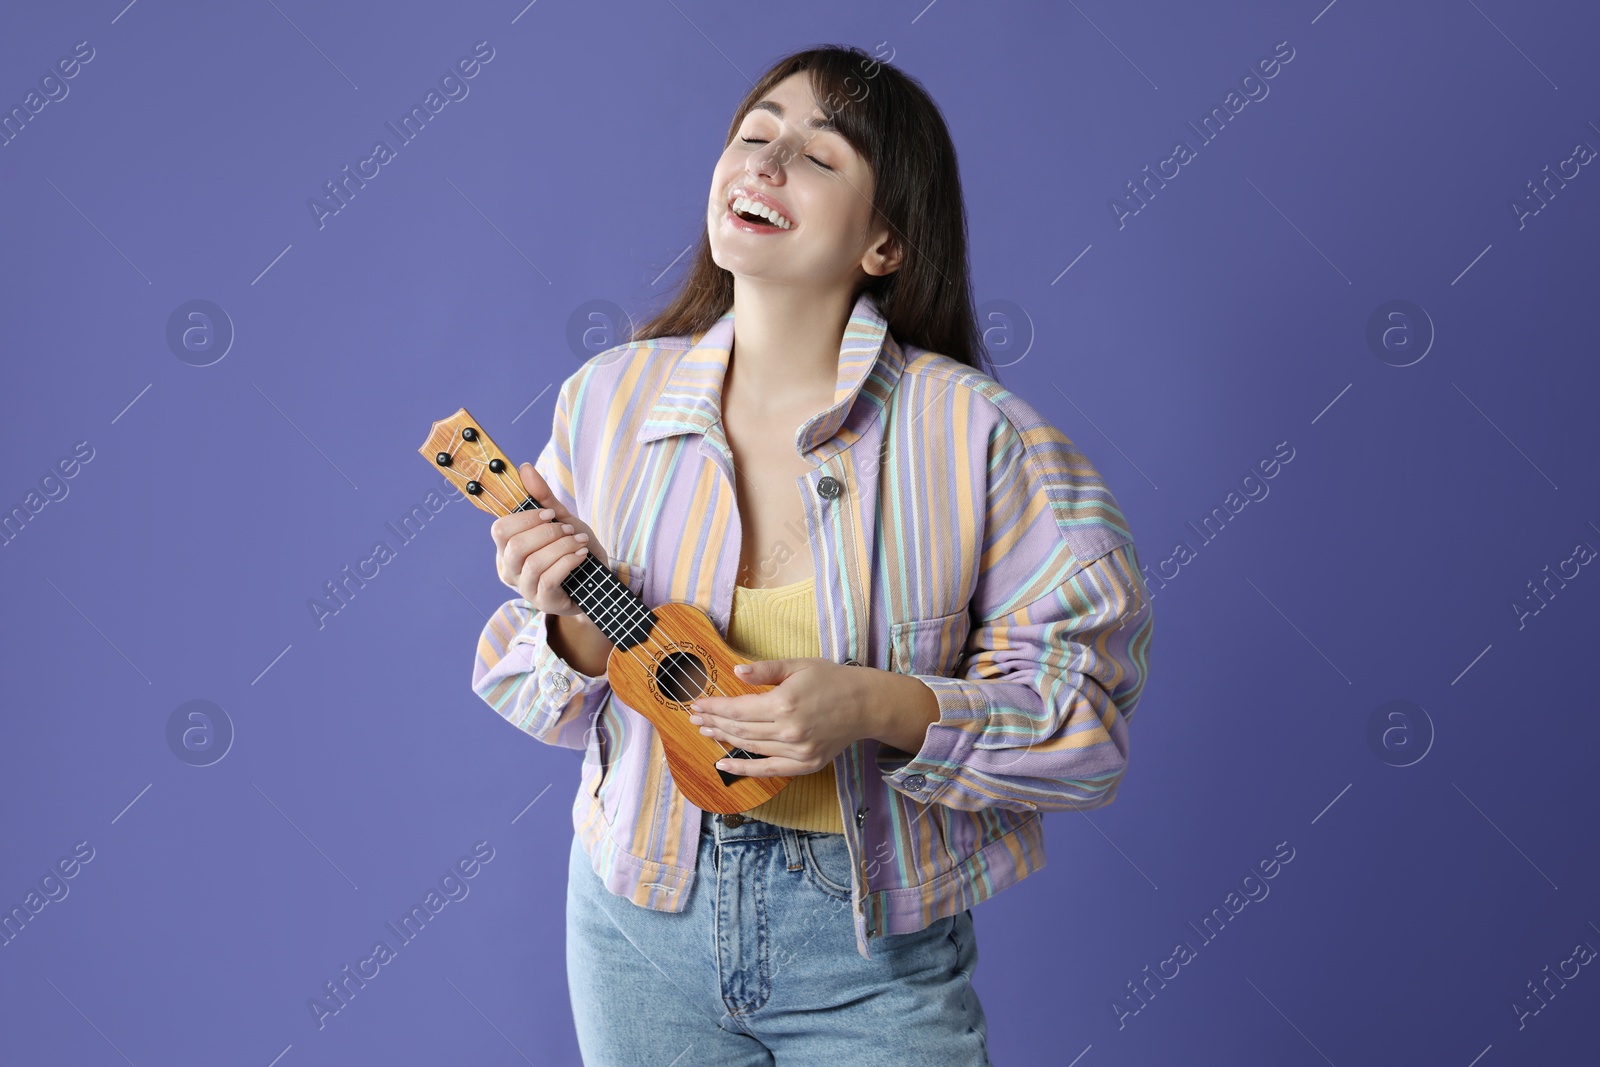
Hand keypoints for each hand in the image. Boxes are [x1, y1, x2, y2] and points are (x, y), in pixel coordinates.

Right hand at [489, 462, 608, 614]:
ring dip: (561, 546)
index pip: (500, 530)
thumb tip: (525, 467)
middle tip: (567, 529)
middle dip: (546, 532)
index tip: (550, 513)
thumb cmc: (572, 548)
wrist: (597, 580)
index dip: (525, 518)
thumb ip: (543, 498)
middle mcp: (509, 570)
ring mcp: (524, 589)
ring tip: (578, 542)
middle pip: (514, 546)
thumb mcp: (560, 520)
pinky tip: (581, 555)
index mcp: (506, 549)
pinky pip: (549, 579)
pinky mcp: (543, 601)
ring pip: (534, 563)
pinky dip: (568, 562)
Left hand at [687, 659, 875, 775]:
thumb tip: (735, 673)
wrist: (865, 704)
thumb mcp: (797, 665)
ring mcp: (797, 751)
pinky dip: (743, 769)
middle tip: (695, 718)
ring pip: (750, 747)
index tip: (697, 704)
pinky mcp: (805, 764)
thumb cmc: (831, 679)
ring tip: (706, 732)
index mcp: (783, 703)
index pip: (737, 709)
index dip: (713, 708)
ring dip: (723, 740)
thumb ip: (764, 670)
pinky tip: (723, 764)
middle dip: (713, 723)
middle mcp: (788, 730)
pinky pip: (768, 769)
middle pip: (739, 729)